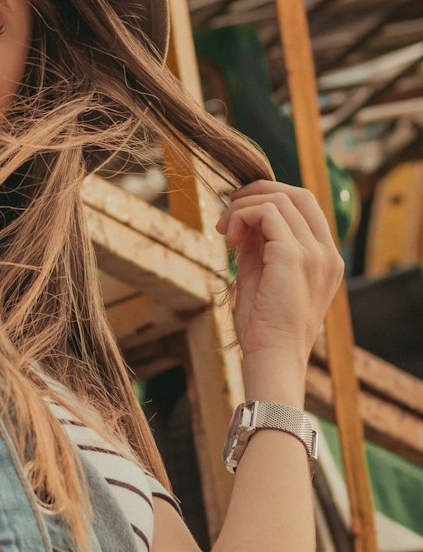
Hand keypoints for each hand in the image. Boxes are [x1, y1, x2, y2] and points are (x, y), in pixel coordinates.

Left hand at [216, 180, 344, 388]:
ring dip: (243, 207)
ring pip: (280, 200)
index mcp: (326, 259)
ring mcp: (315, 254)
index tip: (239, 214)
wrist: (273, 359)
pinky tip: (227, 237)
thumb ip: (257, 246)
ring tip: (223, 231)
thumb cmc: (265, 328)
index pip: (305, 207)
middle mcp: (327, 253)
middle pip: (298, 194)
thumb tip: (242, 218)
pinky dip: (242, 216)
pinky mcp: (294, 256)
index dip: (271, 199)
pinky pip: (267, 213)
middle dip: (259, 192)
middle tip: (228, 210)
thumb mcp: (261, 276)